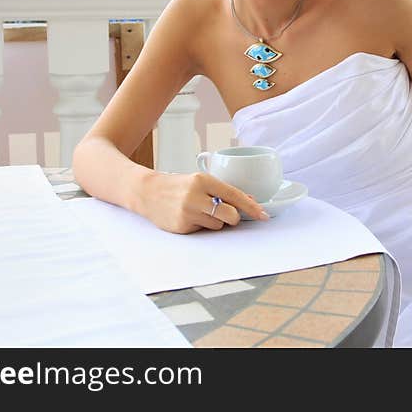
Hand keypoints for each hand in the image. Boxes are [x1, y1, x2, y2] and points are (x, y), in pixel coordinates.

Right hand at [136, 171, 268, 233]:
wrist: (148, 192)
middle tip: (227, 213)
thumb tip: (250, 201)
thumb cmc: (178, 186)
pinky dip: (201, 226)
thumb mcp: (200, 182)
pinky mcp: (182, 226)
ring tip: (199, 211)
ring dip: (215, 221)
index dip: (251, 207)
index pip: (234, 195)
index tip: (263, 215)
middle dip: (233, 217)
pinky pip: (204, 231)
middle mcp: (195, 195)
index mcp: (203, 180)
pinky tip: (189, 217)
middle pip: (231, 215)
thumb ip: (224, 191)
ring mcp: (188, 212)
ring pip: (218, 225)